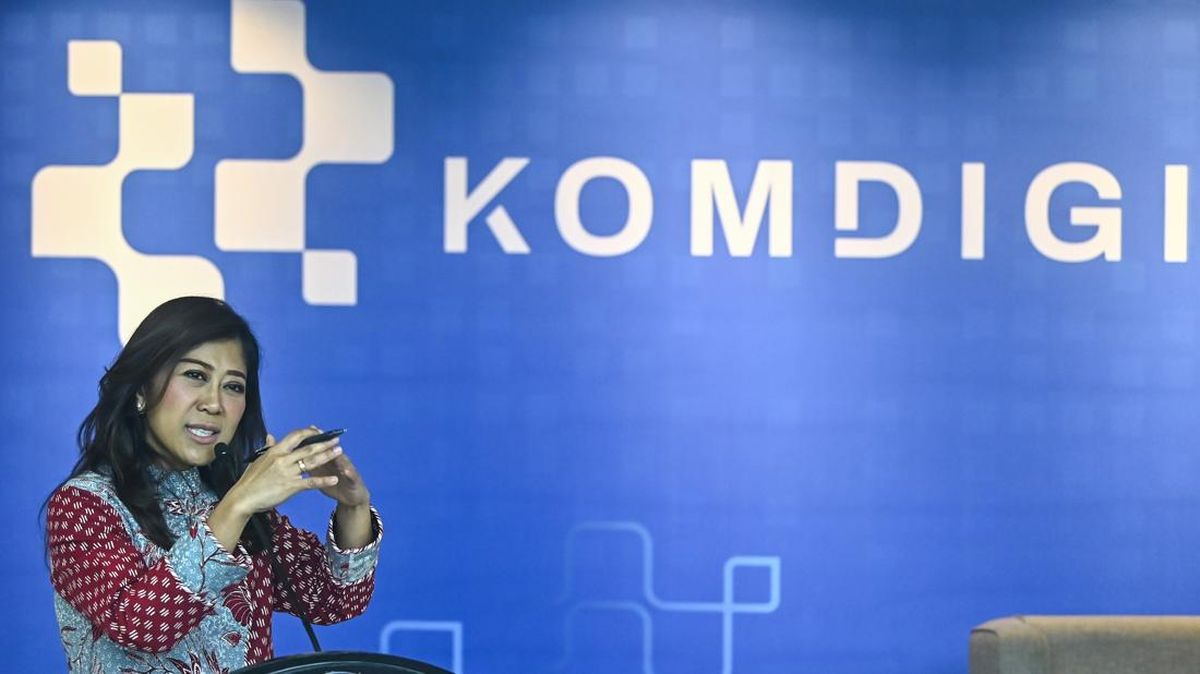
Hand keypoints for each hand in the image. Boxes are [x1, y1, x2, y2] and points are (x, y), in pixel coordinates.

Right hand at [225, 427, 343, 515]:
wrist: (243, 498)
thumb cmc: (250, 480)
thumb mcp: (258, 460)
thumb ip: (268, 448)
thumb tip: (270, 435)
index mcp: (276, 451)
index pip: (296, 436)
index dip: (309, 432)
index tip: (319, 432)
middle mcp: (283, 459)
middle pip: (308, 448)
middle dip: (324, 443)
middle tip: (337, 439)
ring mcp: (288, 472)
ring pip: (312, 462)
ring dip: (327, 456)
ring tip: (339, 451)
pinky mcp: (291, 486)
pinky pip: (310, 482)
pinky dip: (323, 480)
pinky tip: (334, 479)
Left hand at [302, 426, 370, 506]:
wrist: (351, 498)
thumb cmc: (334, 485)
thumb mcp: (321, 474)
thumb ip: (310, 464)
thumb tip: (295, 455)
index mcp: (330, 460)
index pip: (324, 447)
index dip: (318, 438)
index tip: (310, 428)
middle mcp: (340, 461)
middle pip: (334, 450)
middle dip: (328, 442)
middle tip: (323, 433)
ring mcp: (349, 469)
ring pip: (344, 461)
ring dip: (340, 456)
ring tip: (338, 450)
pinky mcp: (354, 480)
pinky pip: (352, 476)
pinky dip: (349, 473)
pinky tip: (346, 471)